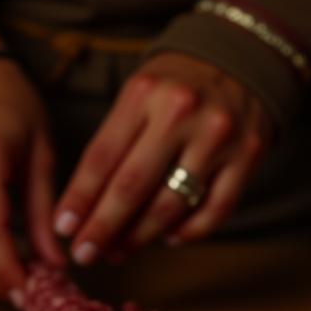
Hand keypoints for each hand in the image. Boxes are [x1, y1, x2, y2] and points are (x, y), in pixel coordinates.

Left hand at [54, 52, 270, 264]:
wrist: (242, 55)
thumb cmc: (176, 84)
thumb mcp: (139, 94)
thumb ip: (115, 141)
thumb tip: (85, 206)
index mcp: (144, 93)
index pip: (102, 157)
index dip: (79, 198)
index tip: (62, 227)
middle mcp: (182, 113)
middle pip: (132, 186)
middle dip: (102, 227)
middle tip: (84, 254)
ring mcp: (218, 136)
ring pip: (172, 204)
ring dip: (140, 237)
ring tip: (118, 251)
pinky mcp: (248, 155)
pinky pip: (216, 209)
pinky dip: (189, 232)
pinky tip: (168, 239)